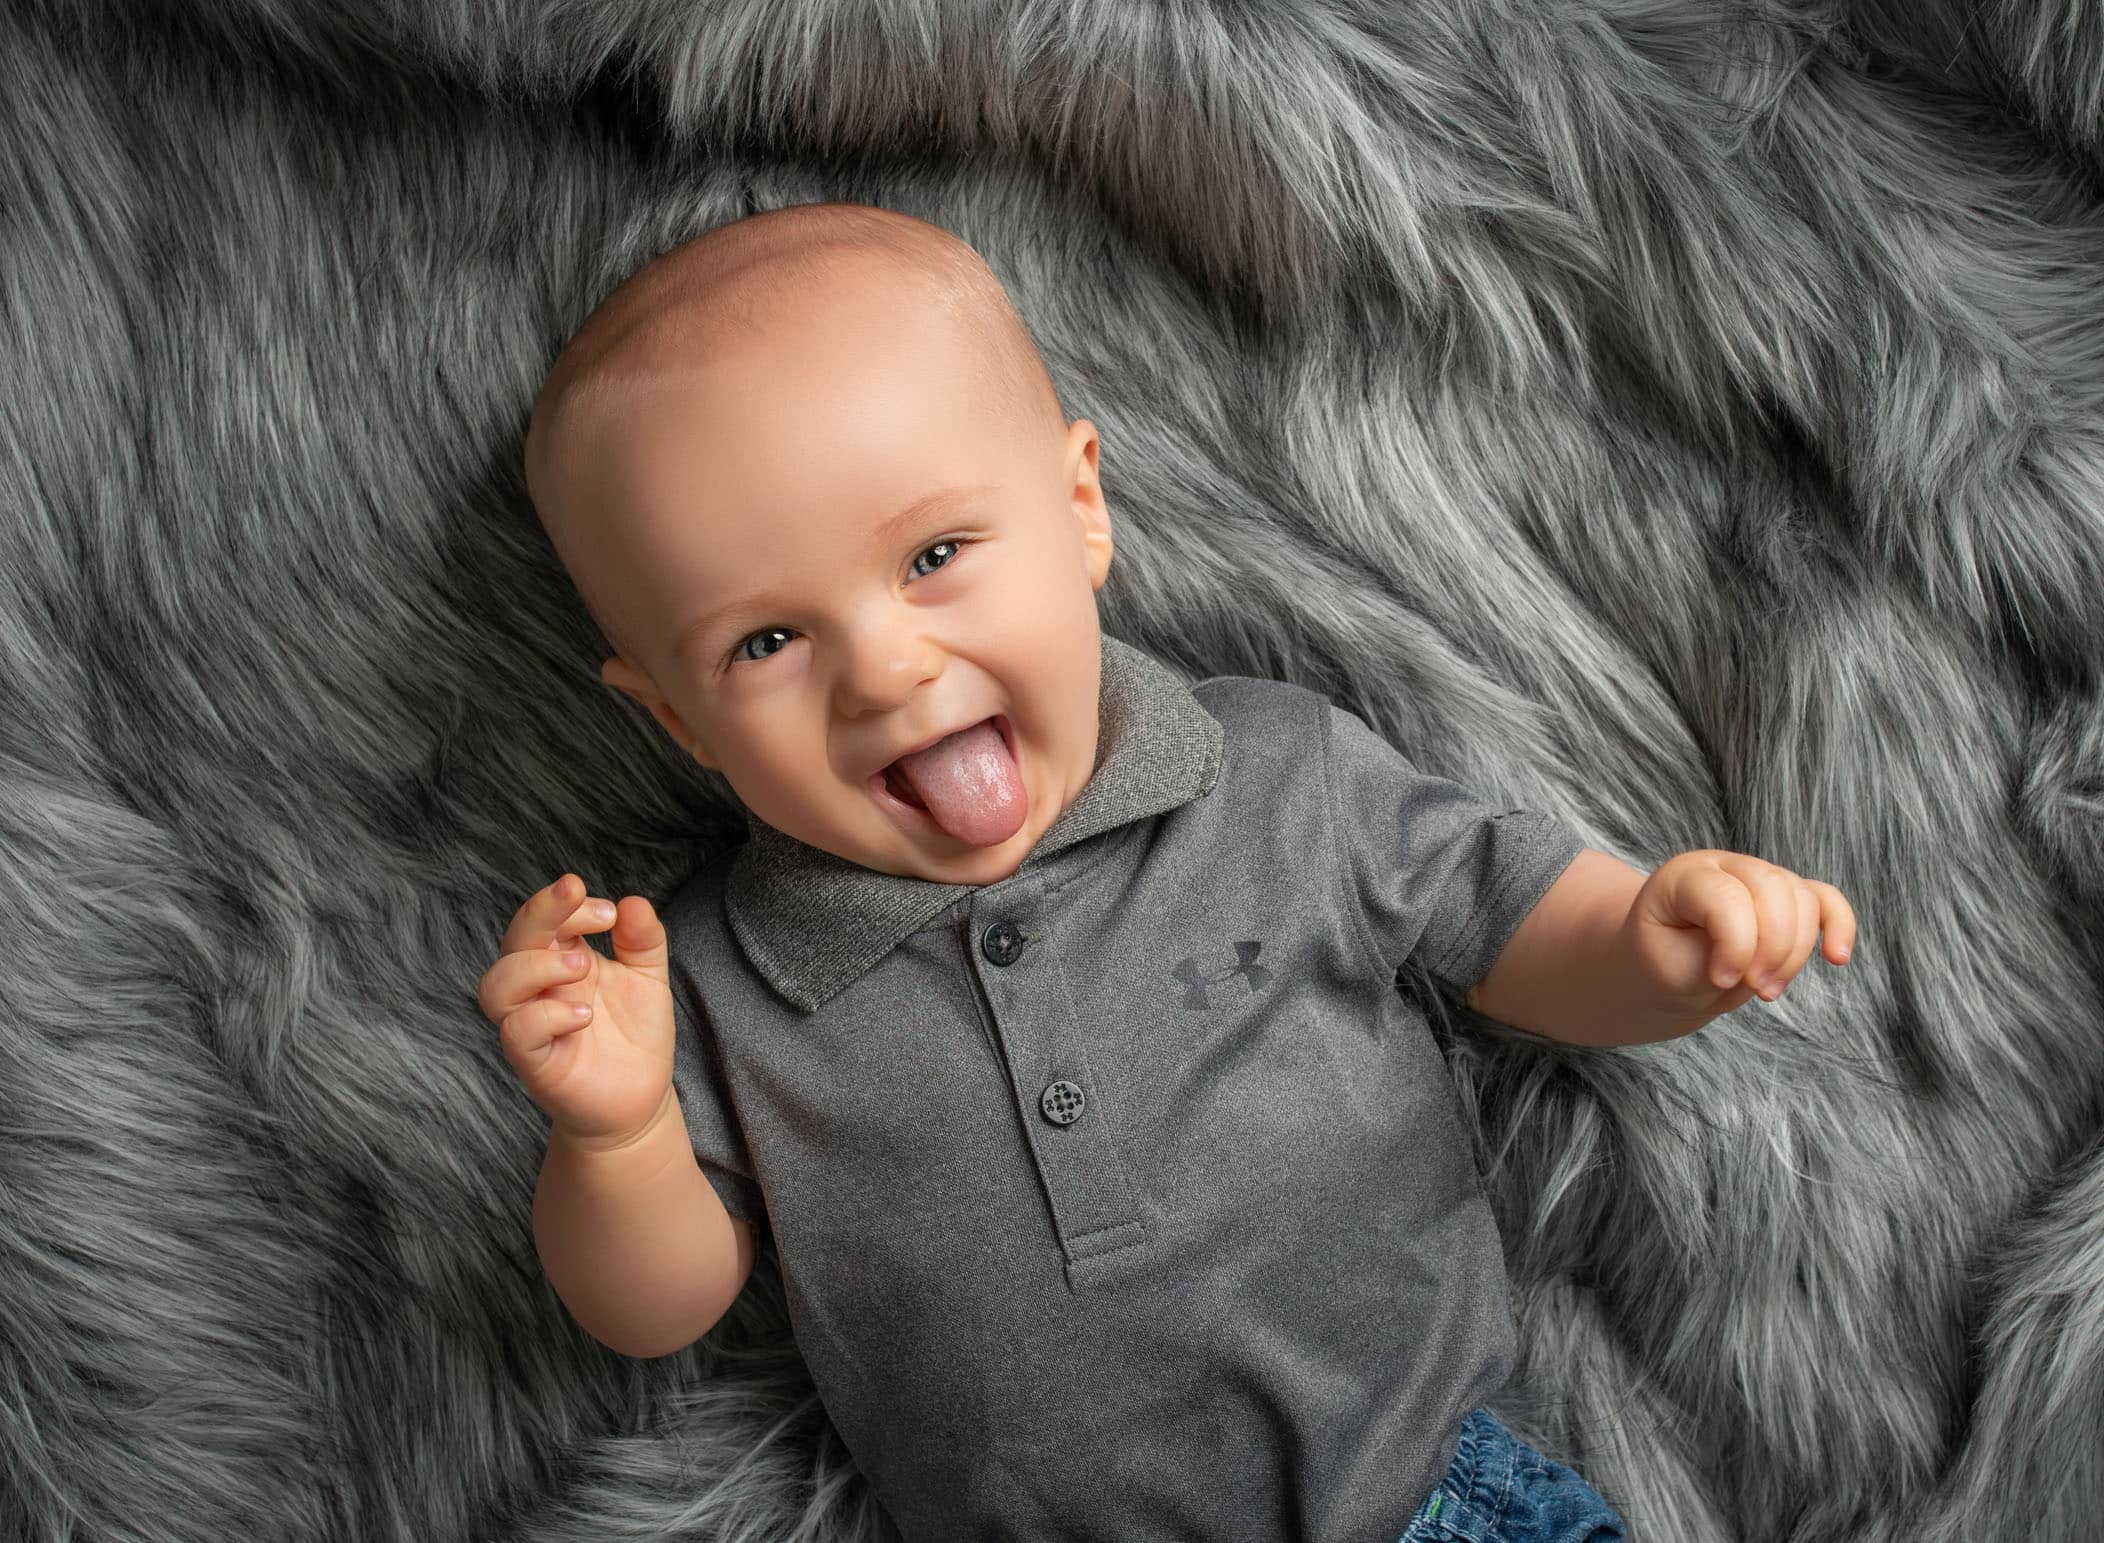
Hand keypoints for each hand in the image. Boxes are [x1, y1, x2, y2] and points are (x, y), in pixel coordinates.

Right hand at [476, 874, 676, 1150]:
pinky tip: (583, 1015)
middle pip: (515, 939)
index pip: (546, 918)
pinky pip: (517, 1032)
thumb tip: (633, 901)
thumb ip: (644, 939)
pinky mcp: (535, 1062)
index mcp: (563, 959)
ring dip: (536, 965)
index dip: (567, 904)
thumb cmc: (635, 1035)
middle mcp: (540, 988)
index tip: (609, 911)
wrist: (640, 1099)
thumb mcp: (650, 978)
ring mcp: (532, 1024)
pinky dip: (546, 1015)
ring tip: (584, 965)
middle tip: (577, 894)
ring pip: (497, 986)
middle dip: (541, 910)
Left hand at [1623, 849, 1856, 1015]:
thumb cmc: (1663, 966)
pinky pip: (1826, 900)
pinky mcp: (1785, 898)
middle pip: (1772, 888)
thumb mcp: (1671, 967)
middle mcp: (1724, 866)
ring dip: (1796, 953)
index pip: (1726, 896)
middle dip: (1772, 948)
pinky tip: (1837, 959)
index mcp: (1685, 876)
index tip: (1720, 981)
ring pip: (1802, 899)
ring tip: (1767, 990)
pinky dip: (1839, 926)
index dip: (1735, 944)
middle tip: (1756, 990)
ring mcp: (1758, 877)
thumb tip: (1767, 952)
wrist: (1664, 971)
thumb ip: (1718, 955)